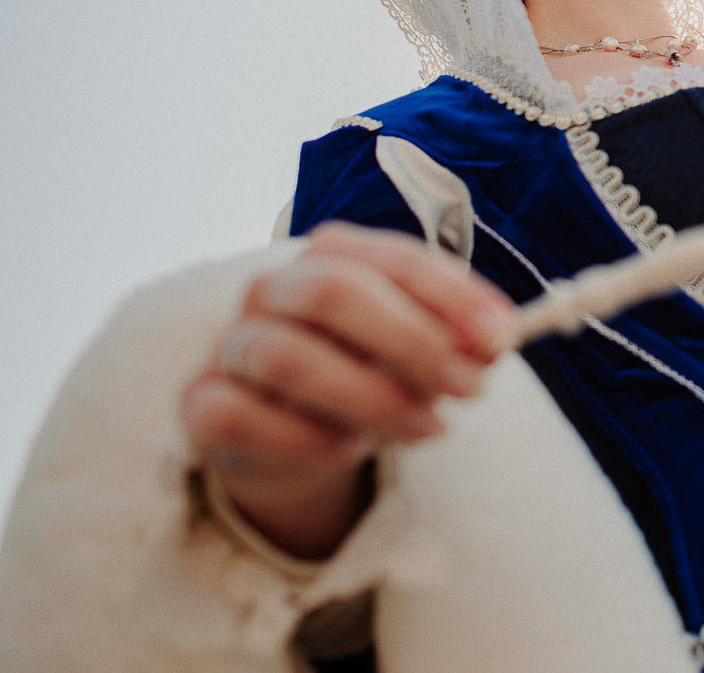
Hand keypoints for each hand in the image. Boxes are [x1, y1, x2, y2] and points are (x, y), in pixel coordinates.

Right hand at [181, 222, 519, 559]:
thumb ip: (457, 340)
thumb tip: (498, 341)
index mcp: (333, 253)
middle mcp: (274, 286)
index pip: (396, 258)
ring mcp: (231, 343)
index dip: (453, 296)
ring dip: (373, 399)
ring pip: (291, 358)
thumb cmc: (366, 373)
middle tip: (471, 387)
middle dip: (414, 342)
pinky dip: (306, 439)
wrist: (292, 436)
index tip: (502, 339)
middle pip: (336, 293)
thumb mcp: (419, 352)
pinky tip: (347, 449)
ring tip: (430, 427)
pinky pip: (245, 417)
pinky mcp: (201, 403)